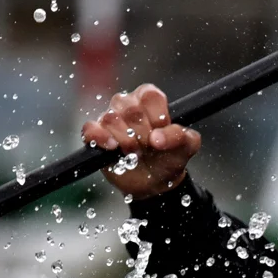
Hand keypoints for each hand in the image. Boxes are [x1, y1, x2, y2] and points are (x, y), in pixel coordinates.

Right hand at [80, 84, 201, 199]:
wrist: (155, 182)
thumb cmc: (169, 157)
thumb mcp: (187, 147)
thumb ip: (181, 136)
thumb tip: (157, 138)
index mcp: (150, 100)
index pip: (149, 95)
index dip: (156, 117)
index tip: (160, 135)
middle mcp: (128, 104)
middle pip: (130, 108)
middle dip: (142, 134)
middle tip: (148, 148)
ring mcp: (110, 119)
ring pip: (111, 118)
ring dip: (126, 141)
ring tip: (134, 153)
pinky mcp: (95, 135)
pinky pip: (90, 129)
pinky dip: (100, 138)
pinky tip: (113, 148)